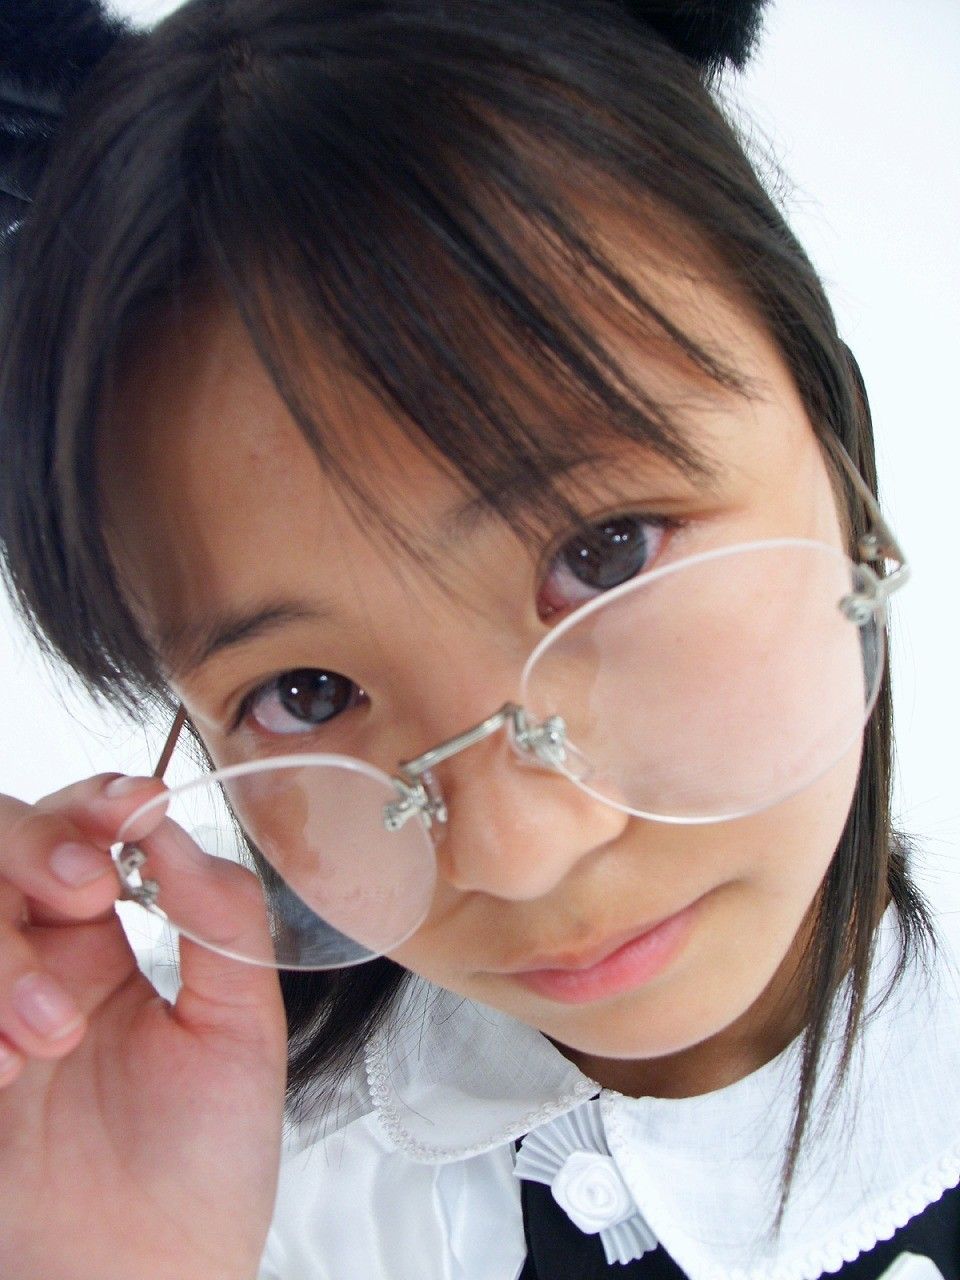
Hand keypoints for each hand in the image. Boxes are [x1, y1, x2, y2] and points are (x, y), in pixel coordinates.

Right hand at [0, 775, 287, 1279]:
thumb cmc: (201, 1167)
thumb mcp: (242, 1031)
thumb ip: (220, 921)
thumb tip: (178, 831)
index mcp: (109, 942)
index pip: (85, 832)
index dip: (98, 805)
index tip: (132, 809)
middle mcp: (35, 961)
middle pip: (0, 842)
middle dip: (35, 845)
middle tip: (85, 892)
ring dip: (1, 954)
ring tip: (47, 1040)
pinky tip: (3, 1072)